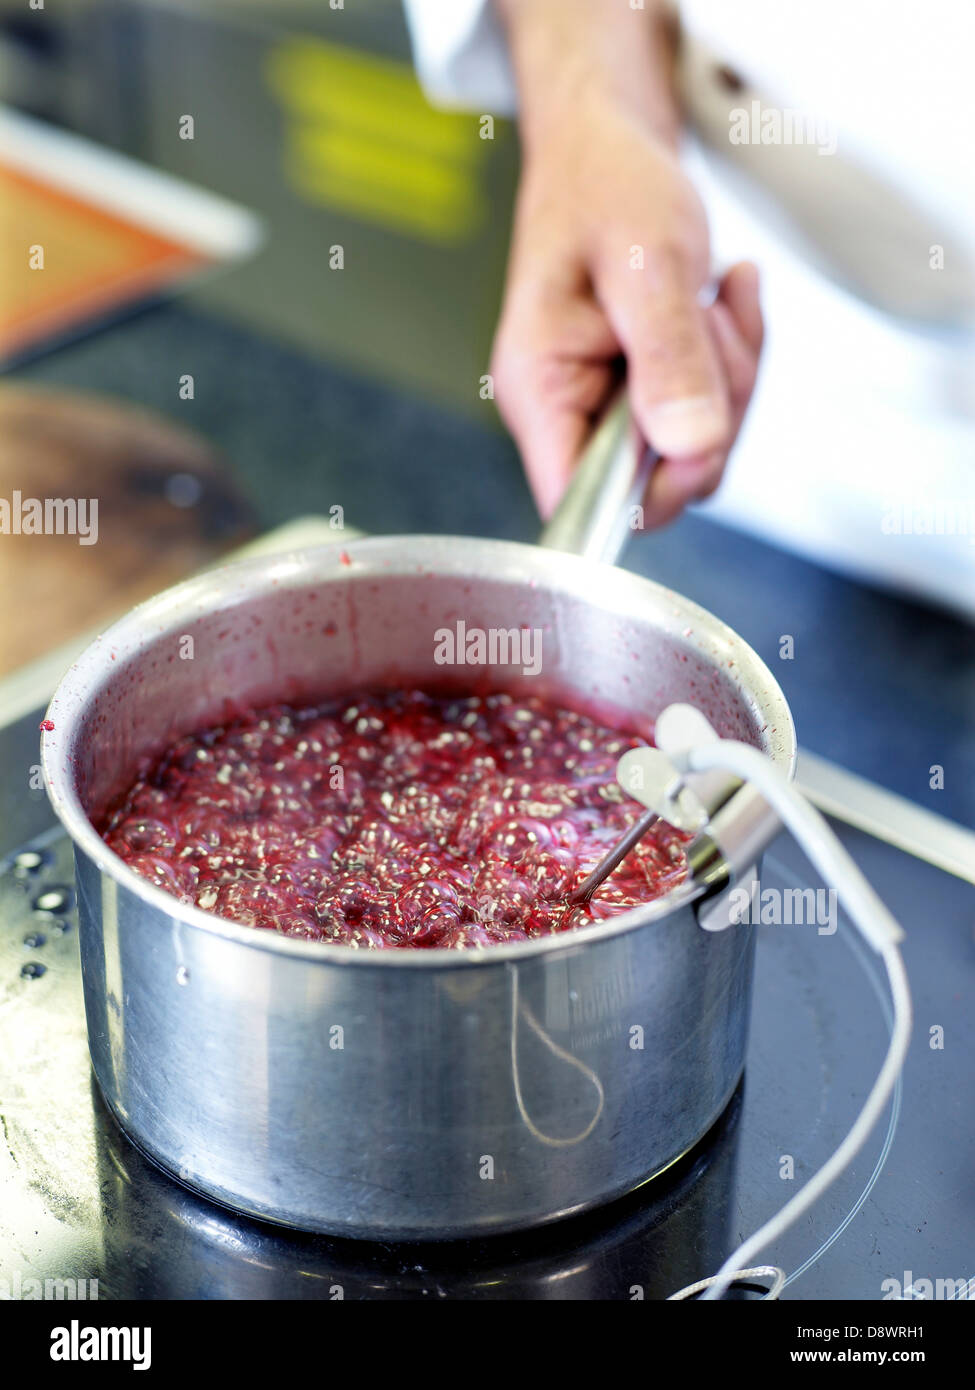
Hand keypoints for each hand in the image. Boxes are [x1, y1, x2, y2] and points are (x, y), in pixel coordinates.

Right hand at [491, 0, 762, 524]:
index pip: (579, 504)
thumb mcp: (644, 261)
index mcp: (541, 391)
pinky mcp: (645, 394)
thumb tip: (691, 444)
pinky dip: (735, 358)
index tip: (697, 431)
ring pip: (694, 448)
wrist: (608, 146)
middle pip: (654, 482)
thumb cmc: (604, 187)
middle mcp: (567, 411)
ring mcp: (608, 406)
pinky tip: (725, 298)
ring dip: (731, 375)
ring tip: (715, 298)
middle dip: (712, 412)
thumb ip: (666, 356)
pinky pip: (709, 412)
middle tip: (711, 324)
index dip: (648, 493)